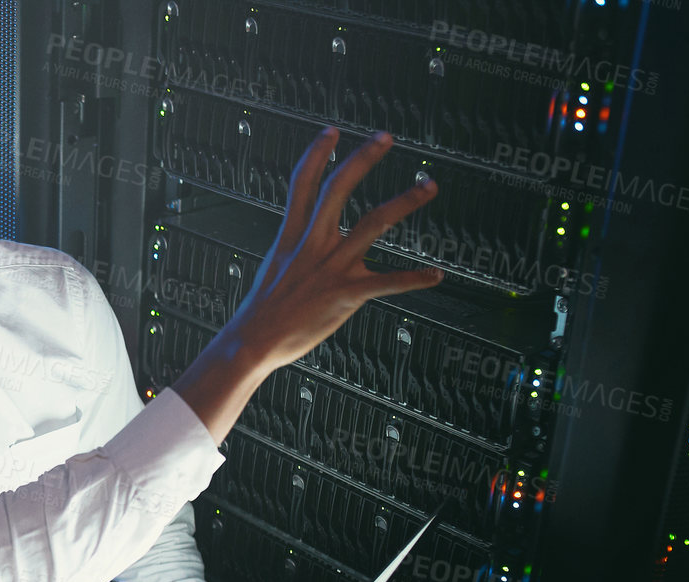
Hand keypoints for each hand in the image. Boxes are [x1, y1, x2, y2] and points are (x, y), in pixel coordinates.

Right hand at [173, 127, 443, 437]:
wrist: (251, 342)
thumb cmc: (262, 312)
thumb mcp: (274, 268)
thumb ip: (296, 251)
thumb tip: (306, 246)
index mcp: (291, 236)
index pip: (302, 183)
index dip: (316, 154)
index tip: (332, 131)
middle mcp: (313, 245)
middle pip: (339, 189)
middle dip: (362, 159)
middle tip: (385, 137)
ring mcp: (330, 268)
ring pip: (373, 224)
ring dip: (404, 202)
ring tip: (428, 185)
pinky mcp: (344, 295)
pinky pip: (386, 282)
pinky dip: (414, 278)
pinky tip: (437, 274)